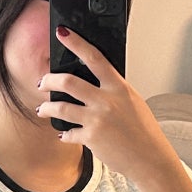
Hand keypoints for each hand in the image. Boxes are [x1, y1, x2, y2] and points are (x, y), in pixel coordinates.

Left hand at [36, 26, 178, 185]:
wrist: (149, 158)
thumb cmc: (143, 132)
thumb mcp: (132, 102)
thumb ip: (113, 91)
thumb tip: (94, 84)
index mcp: (118, 87)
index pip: (94, 58)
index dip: (76, 43)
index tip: (62, 33)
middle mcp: (106, 100)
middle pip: (68, 81)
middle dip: (49, 80)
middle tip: (42, 82)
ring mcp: (97, 119)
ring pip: (61, 107)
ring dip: (46, 108)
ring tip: (42, 109)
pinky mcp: (90, 138)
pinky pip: (67, 133)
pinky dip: (64, 134)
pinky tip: (64, 135)